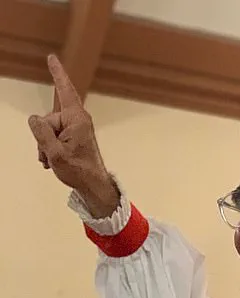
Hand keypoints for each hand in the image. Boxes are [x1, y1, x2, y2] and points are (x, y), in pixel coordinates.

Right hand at [28, 54, 118, 216]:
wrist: (93, 186)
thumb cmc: (79, 171)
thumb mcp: (55, 153)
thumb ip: (41, 133)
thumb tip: (34, 119)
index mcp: (76, 119)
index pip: (64, 91)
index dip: (57, 74)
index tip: (52, 58)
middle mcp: (77, 120)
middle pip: (48, 119)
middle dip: (43, 136)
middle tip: (51, 155)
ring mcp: (75, 129)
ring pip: (48, 130)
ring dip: (46, 145)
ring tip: (53, 161)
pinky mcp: (73, 137)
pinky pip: (54, 137)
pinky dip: (50, 148)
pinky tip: (53, 161)